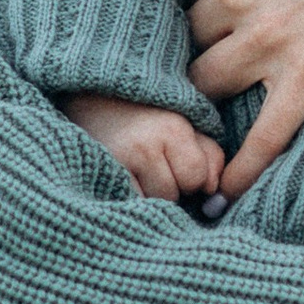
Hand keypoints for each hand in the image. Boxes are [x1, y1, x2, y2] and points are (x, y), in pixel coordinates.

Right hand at [59, 91, 226, 204]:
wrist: (90, 100)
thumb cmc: (145, 114)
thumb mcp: (184, 125)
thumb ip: (210, 155)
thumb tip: (213, 191)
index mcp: (173, 129)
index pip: (197, 179)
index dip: (192, 178)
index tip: (177, 165)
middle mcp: (146, 144)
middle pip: (173, 194)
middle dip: (169, 187)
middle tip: (153, 167)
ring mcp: (119, 161)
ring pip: (151, 203)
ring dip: (149, 194)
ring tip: (138, 173)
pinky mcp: (99, 173)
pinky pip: (128, 204)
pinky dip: (130, 198)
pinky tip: (125, 179)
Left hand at [186, 0, 303, 197]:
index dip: (196, 9)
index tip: (208, 24)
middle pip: (190, 40)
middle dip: (198, 53)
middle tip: (207, 72)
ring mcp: (272, 40)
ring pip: (206, 84)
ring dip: (207, 103)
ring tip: (204, 123)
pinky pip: (262, 133)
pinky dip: (242, 166)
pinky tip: (225, 191)